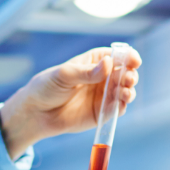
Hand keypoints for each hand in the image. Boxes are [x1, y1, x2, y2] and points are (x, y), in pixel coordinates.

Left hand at [0, 46, 141, 159]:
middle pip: (125, 73)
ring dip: (129, 91)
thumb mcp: (64, 75)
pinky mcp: (102, 112)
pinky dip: (123, 106)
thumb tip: (109, 64)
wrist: (36, 113)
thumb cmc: (46, 87)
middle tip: (128, 79)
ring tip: (126, 92)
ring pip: (125, 91)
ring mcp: (103, 95)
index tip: (134, 60)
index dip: (128, 56)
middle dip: (130, 75)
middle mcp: (103, 77)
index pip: (117, 56)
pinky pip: (117, 109)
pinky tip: (122, 104)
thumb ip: (86, 72)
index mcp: (94, 61)